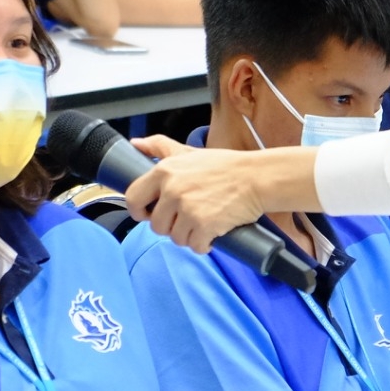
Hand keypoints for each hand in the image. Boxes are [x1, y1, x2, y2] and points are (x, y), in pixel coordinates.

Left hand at [124, 144, 287, 253]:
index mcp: (164, 171)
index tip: (150, 214)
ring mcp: (188, 209)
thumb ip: (160, 146)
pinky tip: (212, 235)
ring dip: (189, 237)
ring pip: (175, 238)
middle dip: (171, 226)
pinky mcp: (204, 226)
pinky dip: (204, 245)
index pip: (133, 198)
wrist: (256, 177)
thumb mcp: (188, 152)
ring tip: (202, 225)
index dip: (139, 211)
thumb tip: (135, 144)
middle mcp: (172, 190)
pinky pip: (195, 246)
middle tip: (187, 219)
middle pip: (156, 225)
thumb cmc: (225, 166)